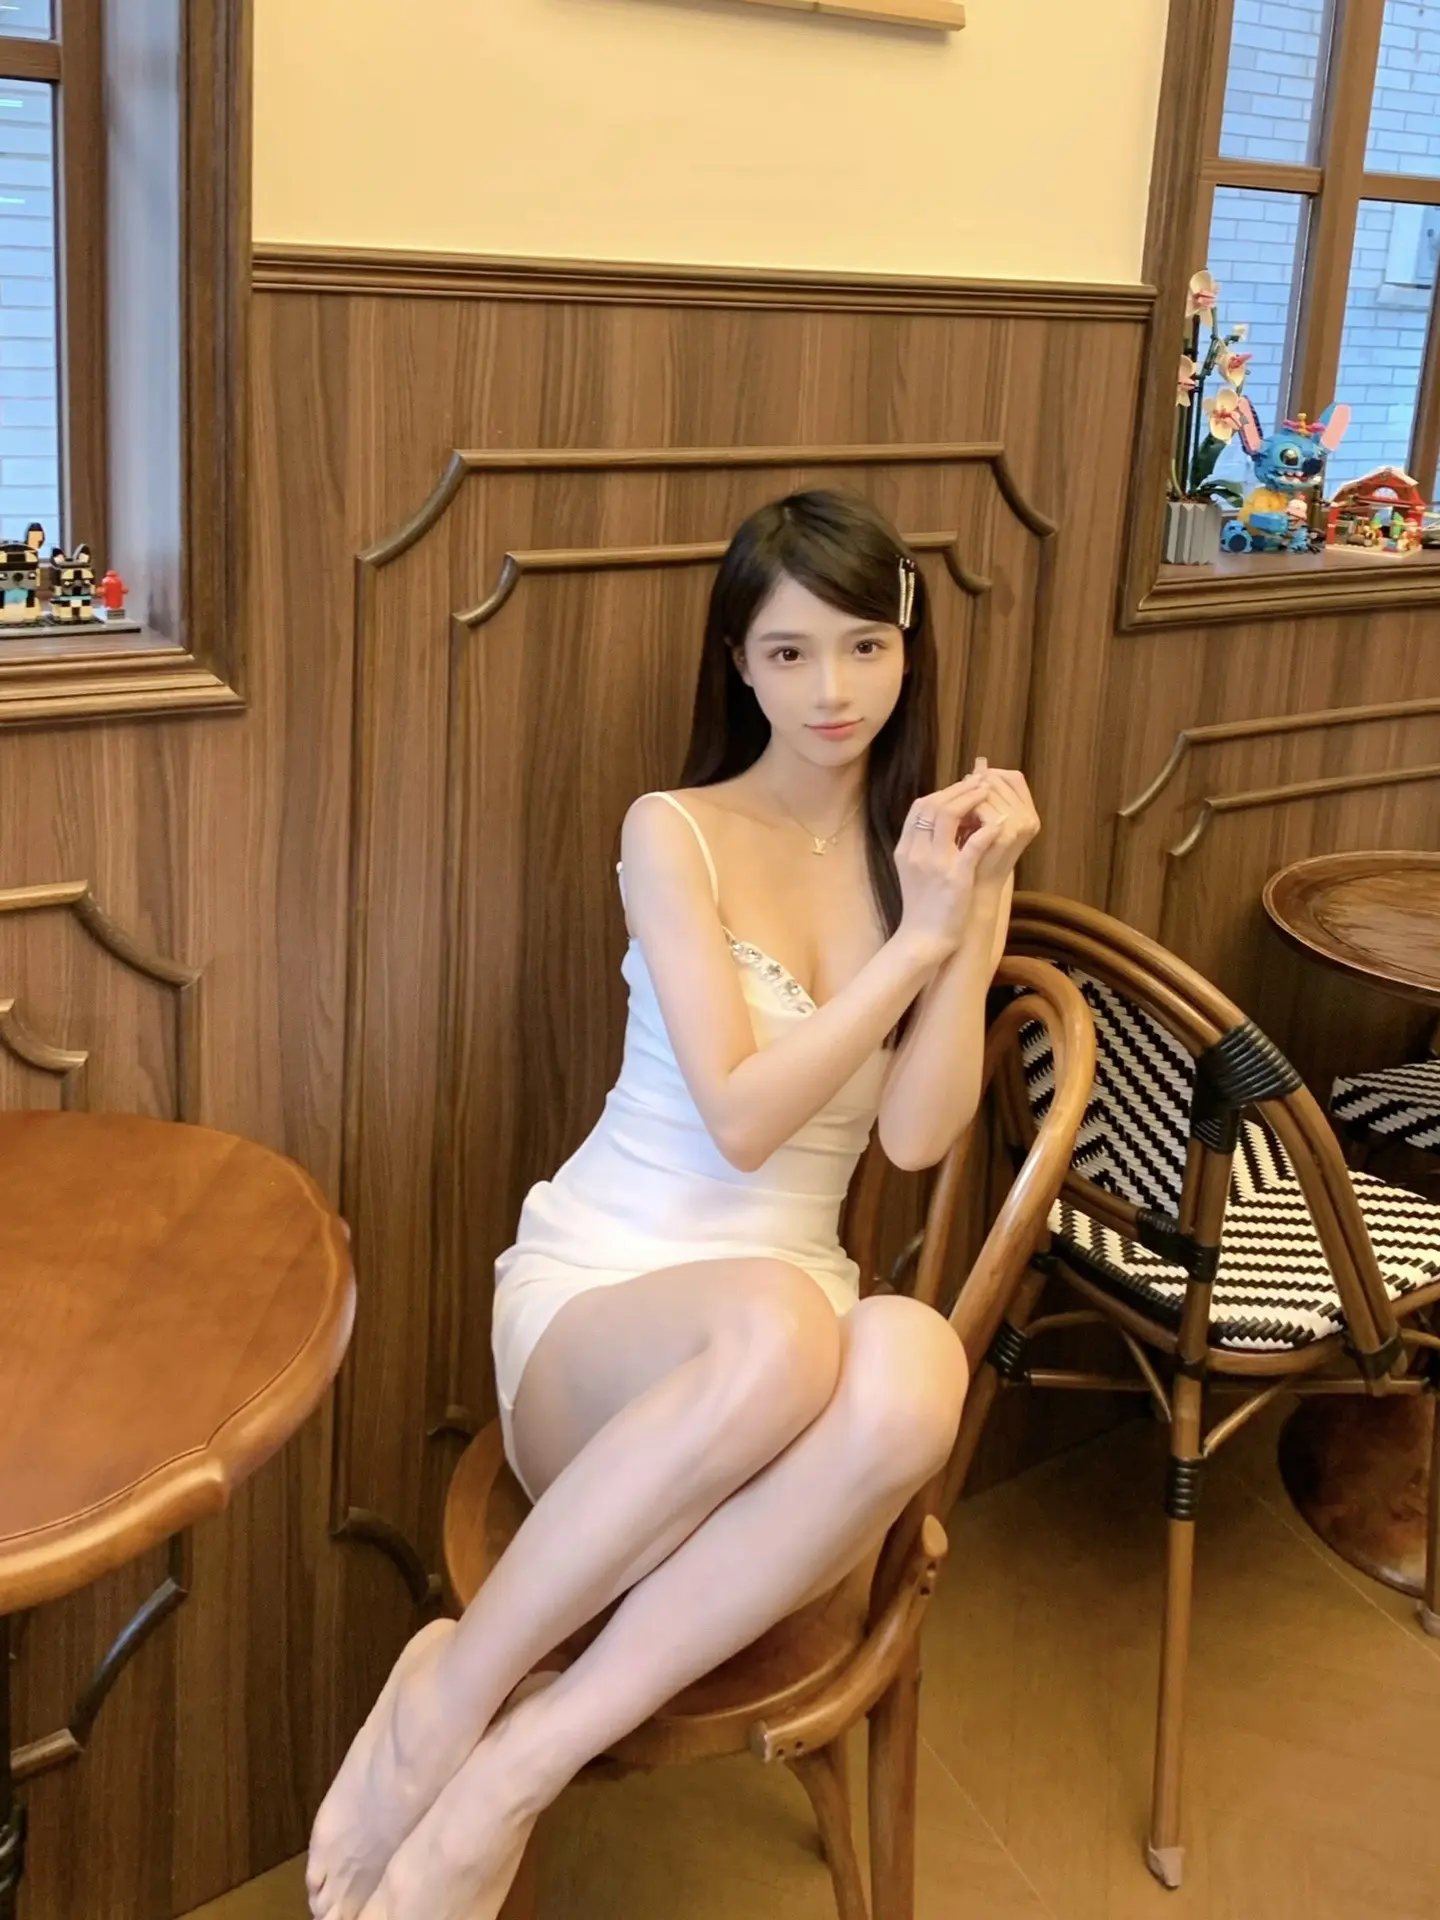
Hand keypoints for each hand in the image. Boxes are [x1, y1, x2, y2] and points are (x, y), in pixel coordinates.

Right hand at [894, 760, 1039, 963]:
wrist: (923, 939)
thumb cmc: (924, 906)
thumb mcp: (917, 870)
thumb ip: (925, 845)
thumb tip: (944, 819)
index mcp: (906, 848)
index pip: (920, 806)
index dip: (943, 791)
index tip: (963, 787)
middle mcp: (917, 852)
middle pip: (933, 805)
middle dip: (959, 789)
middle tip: (980, 782)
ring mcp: (934, 864)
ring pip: (947, 815)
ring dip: (970, 800)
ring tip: (988, 794)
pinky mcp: (954, 879)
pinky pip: (972, 846)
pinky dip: (987, 831)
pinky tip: (999, 823)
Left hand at [957, 762, 1039, 893]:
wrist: (978, 892)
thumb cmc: (978, 860)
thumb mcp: (984, 826)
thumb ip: (984, 799)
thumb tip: (977, 765)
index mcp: (1029, 813)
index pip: (1014, 778)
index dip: (992, 775)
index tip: (972, 777)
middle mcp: (1029, 817)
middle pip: (1000, 781)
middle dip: (977, 782)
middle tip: (962, 785)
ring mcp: (1021, 824)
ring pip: (990, 790)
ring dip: (970, 792)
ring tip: (958, 798)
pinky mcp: (1006, 833)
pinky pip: (981, 807)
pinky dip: (967, 807)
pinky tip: (956, 813)